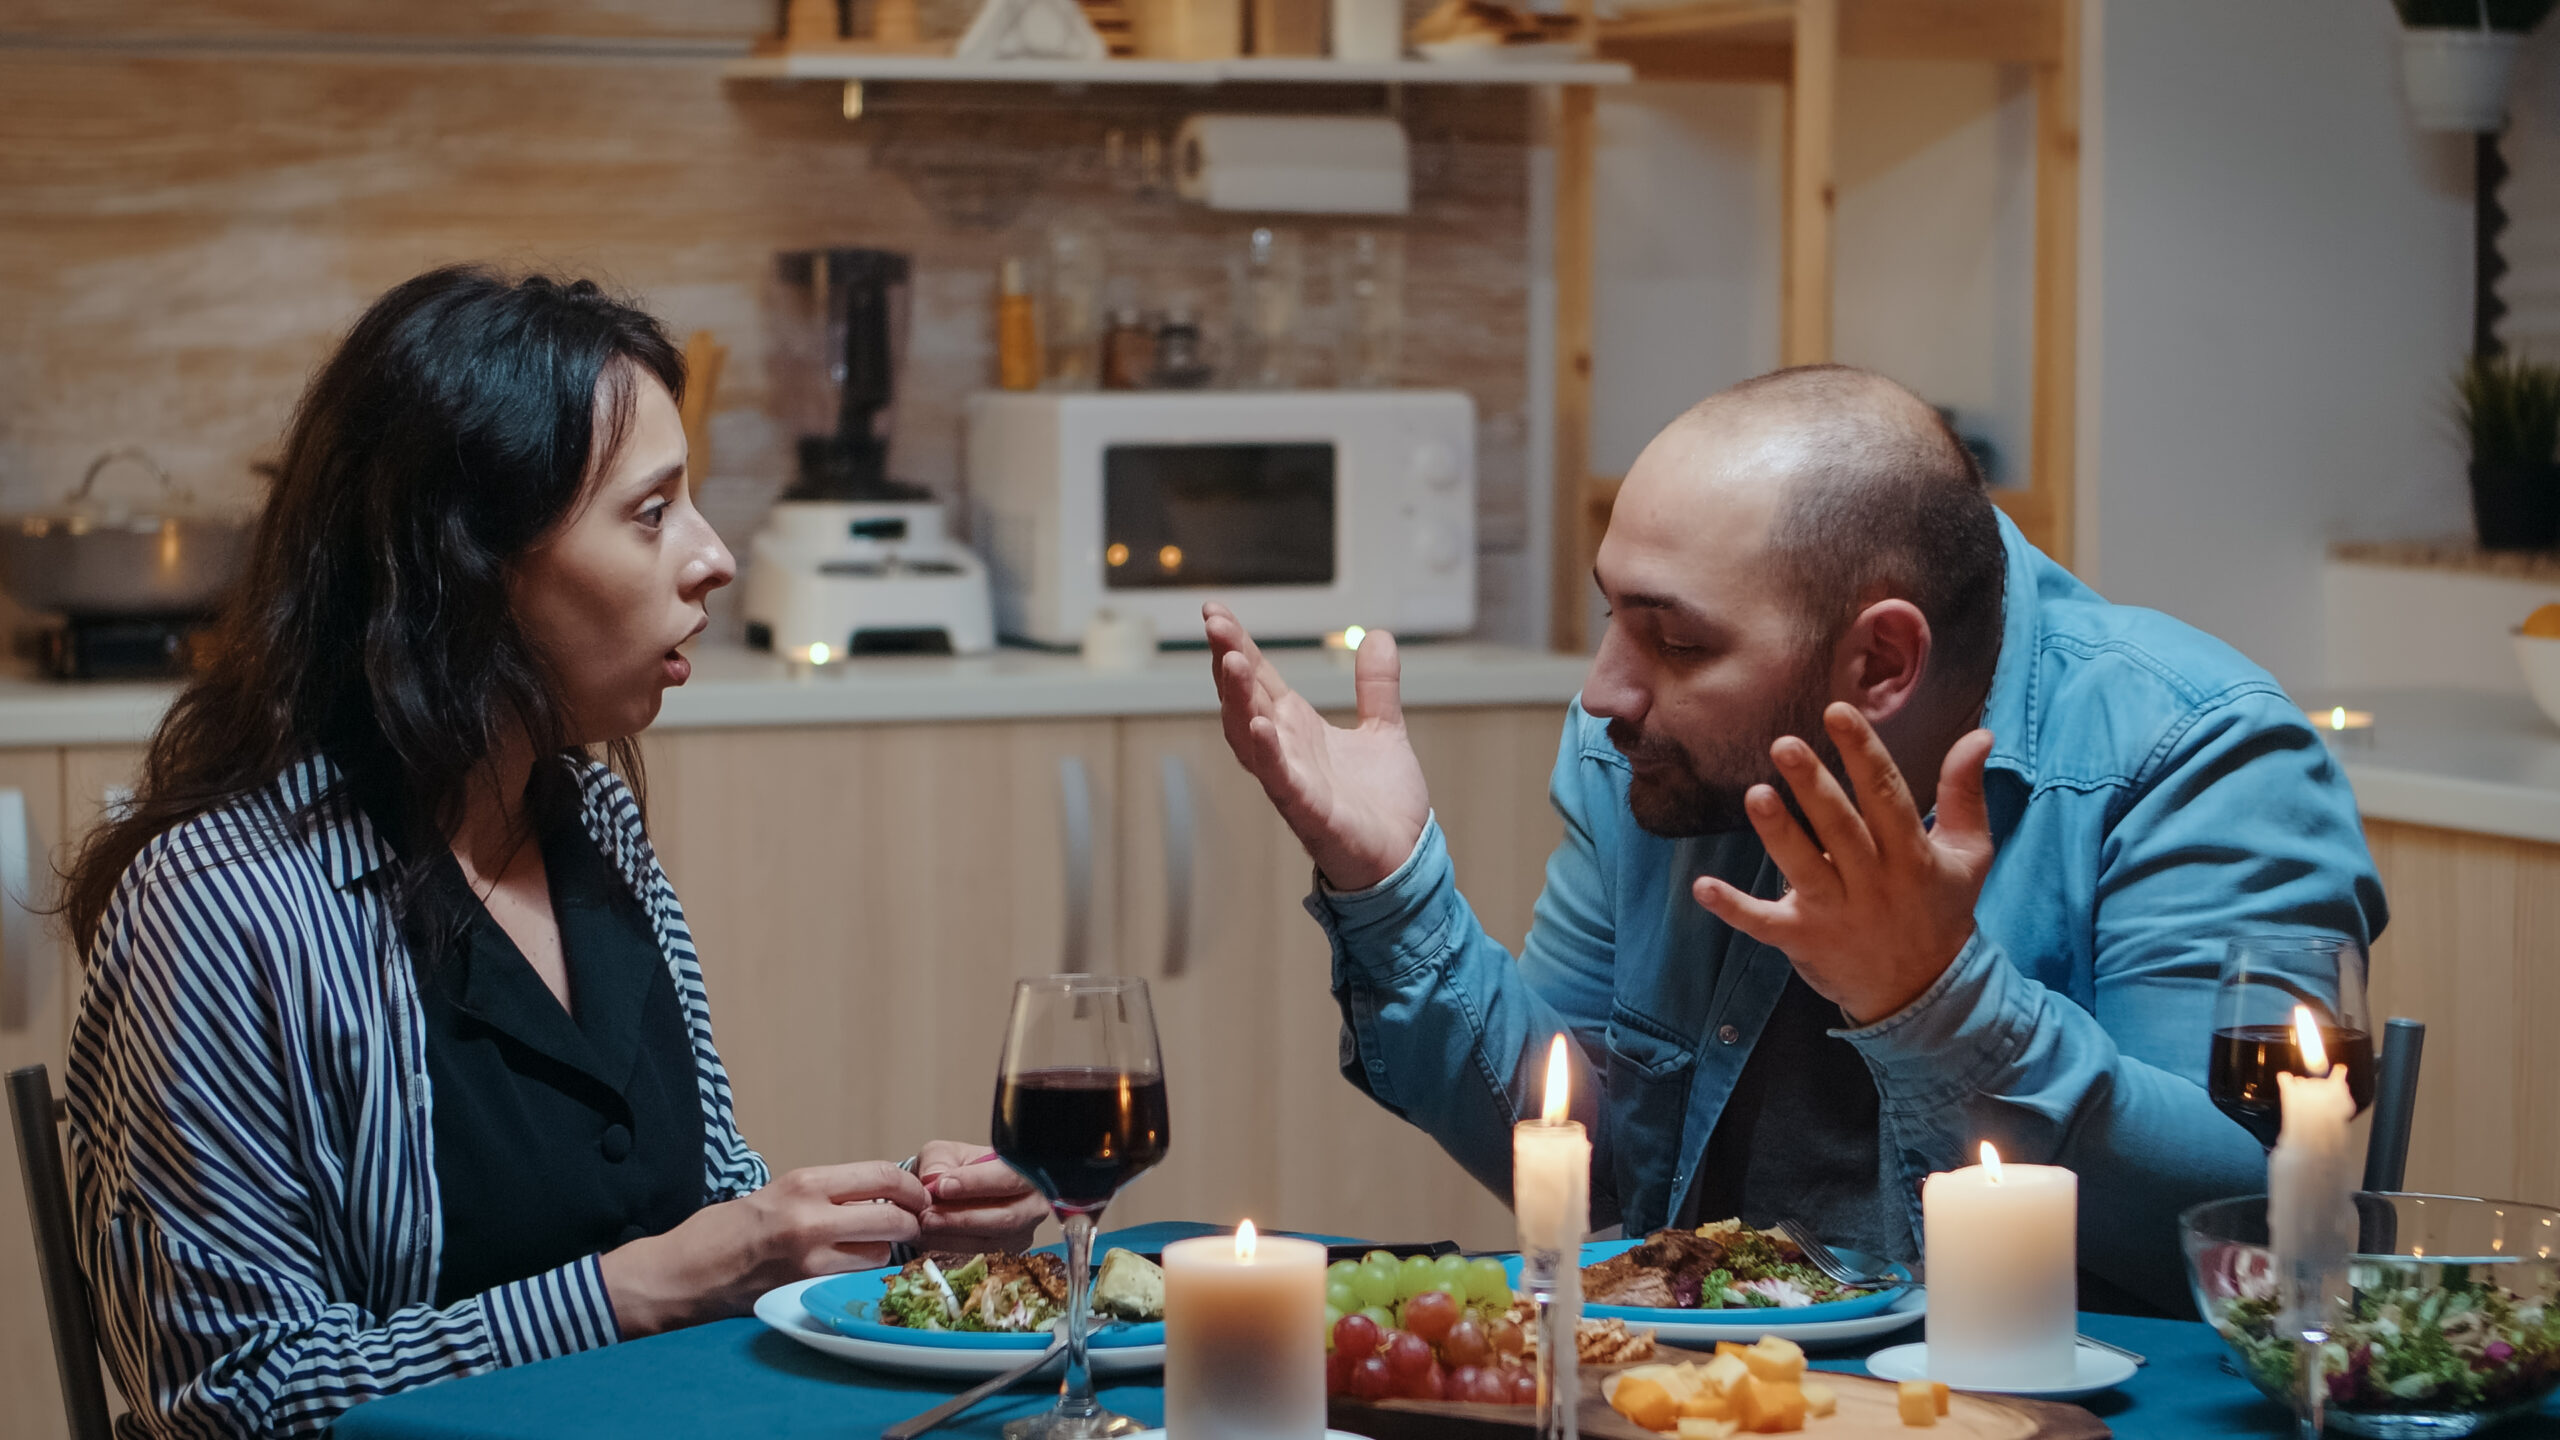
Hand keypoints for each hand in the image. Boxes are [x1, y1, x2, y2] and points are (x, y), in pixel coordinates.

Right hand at [600, 1161, 926, 1336]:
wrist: (682, 1273)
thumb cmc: (725, 1231)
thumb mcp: (777, 1193)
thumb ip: (824, 1194)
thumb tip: (875, 1196)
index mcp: (805, 1183)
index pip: (882, 1176)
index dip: (911, 1188)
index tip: (918, 1197)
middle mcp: (811, 1217)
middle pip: (893, 1217)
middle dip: (911, 1222)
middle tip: (911, 1226)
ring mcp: (810, 1258)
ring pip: (881, 1253)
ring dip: (885, 1252)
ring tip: (869, 1249)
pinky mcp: (805, 1289)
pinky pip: (855, 1279)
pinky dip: (862, 1274)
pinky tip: (849, 1270)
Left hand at [915, 1140, 1046, 1251]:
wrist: (953, 1192)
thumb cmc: (956, 1169)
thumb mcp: (943, 1153)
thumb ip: (938, 1161)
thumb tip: (934, 1179)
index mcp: (1026, 1170)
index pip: (1010, 1178)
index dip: (977, 1183)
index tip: (942, 1186)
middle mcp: (1033, 1205)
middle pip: (1006, 1218)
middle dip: (962, 1218)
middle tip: (927, 1214)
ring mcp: (1022, 1234)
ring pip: (991, 1243)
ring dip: (953, 1238)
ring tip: (923, 1226)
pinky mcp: (1006, 1256)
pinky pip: (980, 1260)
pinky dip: (950, 1251)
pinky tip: (928, 1240)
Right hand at [1203, 603, 1430, 890]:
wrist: (1403, 862)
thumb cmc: (1381, 806)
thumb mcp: (1383, 731)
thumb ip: (1376, 687)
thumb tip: (1379, 636)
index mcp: (1298, 728)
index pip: (1258, 677)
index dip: (1237, 643)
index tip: (1215, 610)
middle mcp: (1286, 751)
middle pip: (1245, 698)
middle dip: (1228, 660)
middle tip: (1213, 623)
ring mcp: (1292, 781)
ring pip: (1252, 736)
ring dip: (1238, 699)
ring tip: (1230, 661)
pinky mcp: (1310, 812)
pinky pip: (1282, 781)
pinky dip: (1269, 754)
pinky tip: (1260, 726)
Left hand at [1690, 704, 1996, 1025]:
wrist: (1926, 993)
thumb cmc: (1942, 910)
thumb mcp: (1968, 854)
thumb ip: (1965, 793)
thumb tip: (1979, 733)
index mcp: (1912, 854)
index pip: (1887, 795)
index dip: (1863, 752)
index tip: (1838, 712)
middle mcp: (1873, 881)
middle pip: (1840, 828)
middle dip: (1813, 786)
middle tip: (1784, 744)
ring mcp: (1836, 913)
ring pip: (1804, 868)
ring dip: (1779, 833)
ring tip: (1755, 796)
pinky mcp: (1803, 939)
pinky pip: (1764, 924)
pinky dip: (1734, 908)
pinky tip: (1703, 887)